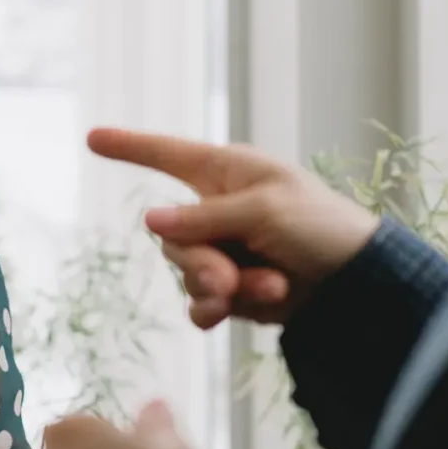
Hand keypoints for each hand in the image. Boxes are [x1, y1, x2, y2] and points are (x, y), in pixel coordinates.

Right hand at [88, 128, 378, 325]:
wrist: (355, 283)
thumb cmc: (320, 226)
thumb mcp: (264, 210)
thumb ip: (204, 218)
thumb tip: (149, 221)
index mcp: (225, 173)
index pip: (166, 155)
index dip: (129, 147)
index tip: (93, 137)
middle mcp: (214, 210)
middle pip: (171, 238)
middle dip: (200, 263)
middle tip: (231, 279)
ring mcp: (220, 250)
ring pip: (185, 274)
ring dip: (222, 288)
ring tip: (268, 287)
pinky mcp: (229, 289)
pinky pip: (197, 302)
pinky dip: (216, 310)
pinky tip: (236, 311)